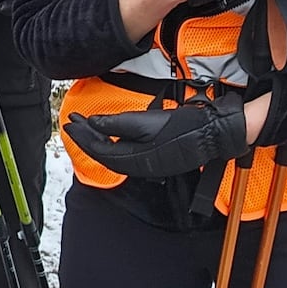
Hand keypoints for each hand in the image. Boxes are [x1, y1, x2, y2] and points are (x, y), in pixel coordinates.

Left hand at [64, 93, 249, 178]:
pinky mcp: (157, 159)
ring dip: (100, 140)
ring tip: (87, 126)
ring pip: (115, 154)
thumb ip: (118, 124)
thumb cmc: (185, 127)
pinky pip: (127, 153)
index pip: (99, 149)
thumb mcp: (148, 121)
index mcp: (134, 159)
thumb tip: (94, 123)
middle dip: (87, 137)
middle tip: (72, 122)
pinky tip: (112, 133)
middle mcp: (139, 166)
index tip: (69, 122)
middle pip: (105, 153)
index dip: (82, 136)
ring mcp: (149, 164)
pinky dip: (114, 142)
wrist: (217, 133)